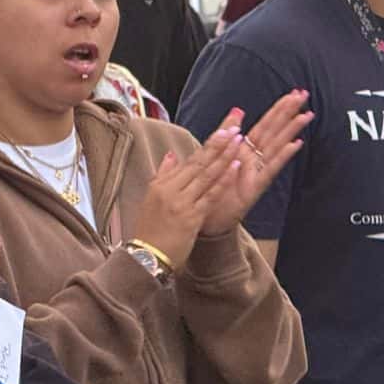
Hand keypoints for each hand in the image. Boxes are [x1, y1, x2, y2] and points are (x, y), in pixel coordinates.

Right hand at [132, 126, 242, 266]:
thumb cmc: (149, 231)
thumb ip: (163, 175)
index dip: (209, 143)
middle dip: (219, 143)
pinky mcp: (191, 218)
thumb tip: (172, 154)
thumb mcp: (151, 199)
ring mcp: (182, 203)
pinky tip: (235, 166)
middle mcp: (171, 190)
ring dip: (224, 156)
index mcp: (162, 184)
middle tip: (235, 126)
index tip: (224, 129)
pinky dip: (223, 179)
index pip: (190, 159)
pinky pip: (210, 195)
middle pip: (199, 162)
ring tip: (238, 140)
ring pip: (206, 175)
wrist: (144, 258)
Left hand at [202, 91, 312, 235]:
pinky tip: (296, 144)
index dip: (279, 108)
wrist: (206, 219)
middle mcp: (254, 159)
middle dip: (289, 112)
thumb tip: (239, 110)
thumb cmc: (212, 189)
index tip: (294, 93)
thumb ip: (225, 131)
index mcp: (244, 150)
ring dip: (291, 129)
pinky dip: (283, 155)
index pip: (265, 124)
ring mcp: (257, 172)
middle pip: (275, 131)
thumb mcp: (216, 154)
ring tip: (306, 115)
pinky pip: (271, 168)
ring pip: (277, 146)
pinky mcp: (255, 187)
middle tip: (305, 95)